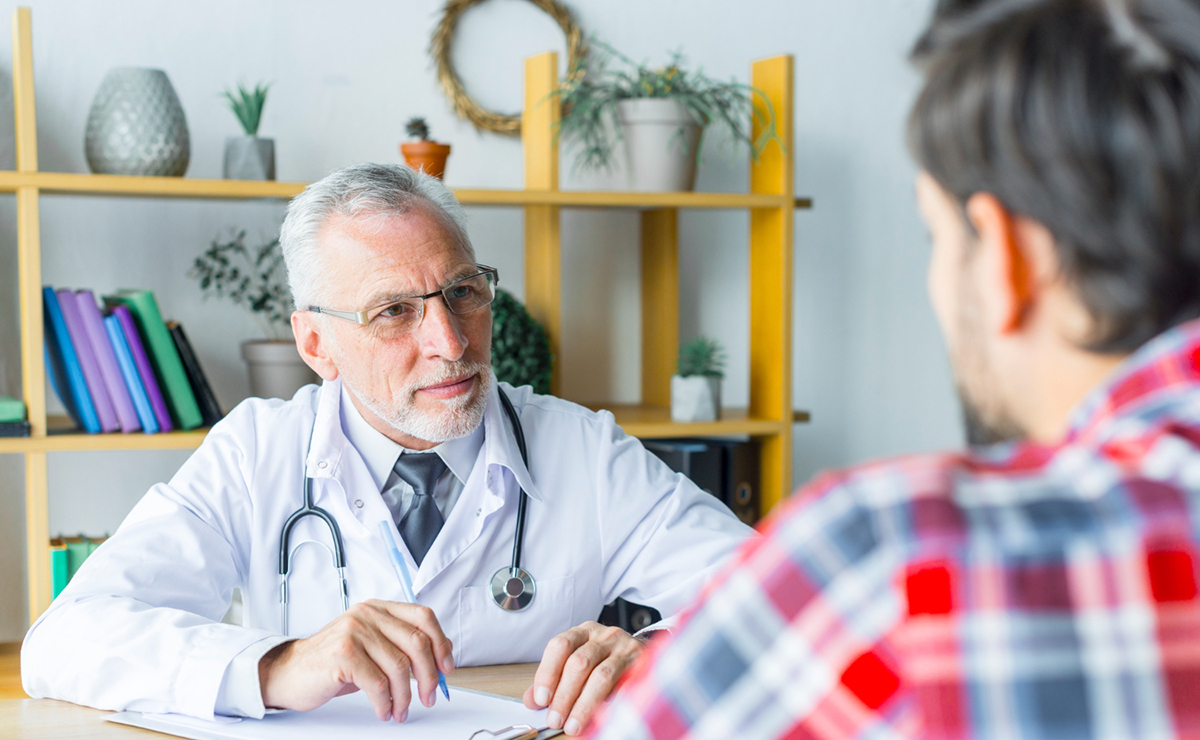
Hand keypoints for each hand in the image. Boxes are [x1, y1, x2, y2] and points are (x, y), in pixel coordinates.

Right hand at [258, 600, 453, 722]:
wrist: (289, 672)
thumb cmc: (333, 663)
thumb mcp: (372, 647)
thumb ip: (402, 645)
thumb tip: (441, 656)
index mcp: (379, 608)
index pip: (423, 617)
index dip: (441, 643)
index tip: (446, 669)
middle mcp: (368, 614)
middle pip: (417, 642)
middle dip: (429, 675)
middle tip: (429, 697)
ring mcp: (354, 631)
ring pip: (399, 666)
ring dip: (406, 696)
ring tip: (401, 710)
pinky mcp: (343, 654)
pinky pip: (378, 683)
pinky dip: (385, 702)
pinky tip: (383, 710)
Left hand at [523, 621, 645, 735]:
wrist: (642, 653)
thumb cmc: (604, 660)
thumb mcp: (577, 662)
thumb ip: (554, 679)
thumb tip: (532, 700)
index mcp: (583, 632)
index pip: (560, 646)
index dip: (548, 673)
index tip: (541, 699)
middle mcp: (604, 636)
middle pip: (579, 662)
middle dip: (564, 695)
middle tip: (555, 719)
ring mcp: (624, 649)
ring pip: (602, 676)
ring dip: (584, 704)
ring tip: (573, 725)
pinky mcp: (642, 666)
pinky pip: (625, 687)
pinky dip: (610, 704)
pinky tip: (600, 718)